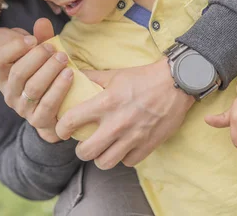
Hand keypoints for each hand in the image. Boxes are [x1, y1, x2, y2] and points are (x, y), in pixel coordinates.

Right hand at [0, 18, 72, 142]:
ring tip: (63, 58)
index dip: (14, 48)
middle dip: (37, 58)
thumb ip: (42, 39)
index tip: (33, 39)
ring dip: (49, 71)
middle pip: (17, 73)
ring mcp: (23, 108)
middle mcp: (9, 92)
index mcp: (5, 75)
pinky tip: (70, 75)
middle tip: (53, 48)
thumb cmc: (47, 78)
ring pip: (32, 88)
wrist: (57, 112)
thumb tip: (43, 21)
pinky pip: (48, 104)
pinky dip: (59, 88)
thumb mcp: (42, 57)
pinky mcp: (38, 120)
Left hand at [55, 58, 194, 169]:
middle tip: (83, 144)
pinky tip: (123, 148)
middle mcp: (116, 123)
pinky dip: (123, 158)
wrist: (176, 83)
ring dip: (100, 158)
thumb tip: (71, 74)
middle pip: (86, 152)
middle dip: (80, 150)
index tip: (62, 130)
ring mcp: (133, 137)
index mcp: (105, 103)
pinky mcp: (148, 145)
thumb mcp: (115, 74)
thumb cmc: (143, 77)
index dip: (61, 129)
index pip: (71, 122)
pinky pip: (127, 162)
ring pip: (105, 163)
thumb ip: (92, 78)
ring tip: (102, 150)